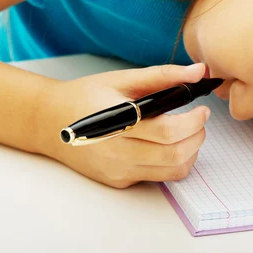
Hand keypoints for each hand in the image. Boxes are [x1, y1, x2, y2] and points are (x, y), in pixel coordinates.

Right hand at [35, 63, 209, 187]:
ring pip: (171, 170)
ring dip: (191, 152)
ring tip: (189, 133)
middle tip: (200, 121)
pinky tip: (170, 145)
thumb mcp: (122, 79)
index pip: (166, 131)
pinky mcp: (119, 181)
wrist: (49, 123)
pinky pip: (158, 177)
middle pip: (174, 155)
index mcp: (116, 123)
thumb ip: (162, 75)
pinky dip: (174, 162)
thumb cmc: (86, 96)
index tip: (202, 110)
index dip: (193, 123)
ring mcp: (118, 170)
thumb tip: (198, 71)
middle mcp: (116, 152)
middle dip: (197, 138)